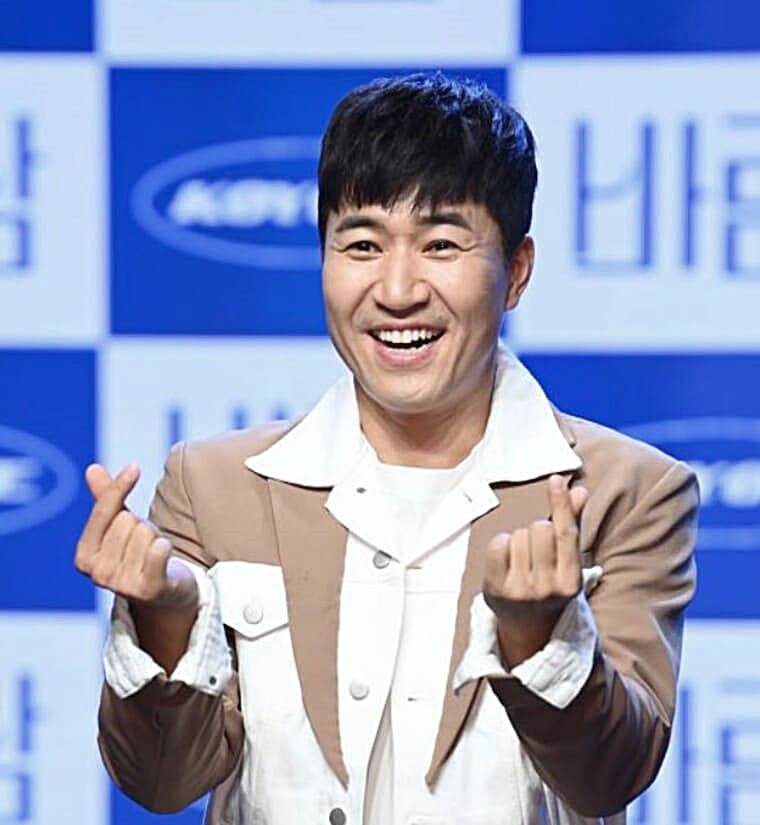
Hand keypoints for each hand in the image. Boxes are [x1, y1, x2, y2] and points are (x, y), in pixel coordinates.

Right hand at [74, 463, 198, 610]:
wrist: (165, 594)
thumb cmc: (139, 555)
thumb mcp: (121, 526)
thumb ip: (106, 499)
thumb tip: (92, 468)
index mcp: (83, 557)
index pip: (103, 511)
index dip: (120, 487)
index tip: (134, 467)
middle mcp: (98, 574)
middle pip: (129, 521)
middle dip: (143, 526)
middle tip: (144, 545)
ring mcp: (121, 585)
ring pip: (146, 533)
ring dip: (156, 539)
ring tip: (153, 555)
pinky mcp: (147, 590)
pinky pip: (159, 550)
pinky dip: (166, 547)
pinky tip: (164, 560)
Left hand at [483, 474, 588, 666]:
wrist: (528, 628)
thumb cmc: (548, 585)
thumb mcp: (565, 562)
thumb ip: (571, 525)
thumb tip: (580, 491)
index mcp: (571, 581)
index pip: (566, 533)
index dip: (561, 503)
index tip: (556, 479)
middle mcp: (548, 588)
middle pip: (539, 528)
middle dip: (536, 530)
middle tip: (535, 552)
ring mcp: (521, 590)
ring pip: (518, 535)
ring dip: (518, 540)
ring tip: (522, 561)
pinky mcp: (496, 589)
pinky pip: (498, 544)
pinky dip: (500, 545)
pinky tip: (505, 562)